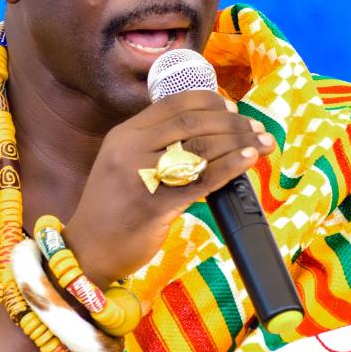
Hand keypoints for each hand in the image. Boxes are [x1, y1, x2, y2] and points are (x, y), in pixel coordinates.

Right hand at [63, 90, 273, 286]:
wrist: (88, 249)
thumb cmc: (113, 209)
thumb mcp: (124, 164)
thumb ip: (156, 145)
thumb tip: (209, 133)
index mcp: (124, 135)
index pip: (174, 103)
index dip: (210, 101)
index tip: (233, 109)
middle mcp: (131, 150)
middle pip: (192, 122)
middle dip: (232, 121)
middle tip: (256, 127)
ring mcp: (141, 177)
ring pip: (200, 148)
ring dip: (239, 141)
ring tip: (263, 142)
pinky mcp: (155, 206)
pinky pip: (202, 181)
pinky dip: (230, 167)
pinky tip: (248, 160)